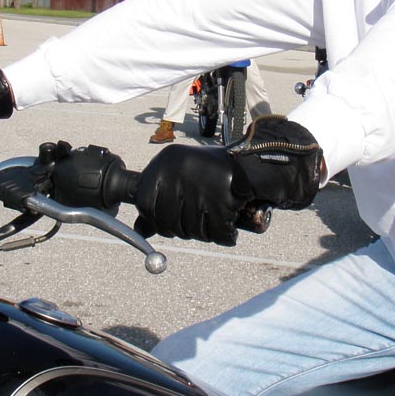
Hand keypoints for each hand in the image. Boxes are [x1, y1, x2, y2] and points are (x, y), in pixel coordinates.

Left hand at [135, 116, 322, 245]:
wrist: (255, 163)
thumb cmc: (215, 172)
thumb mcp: (182, 177)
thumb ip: (159, 200)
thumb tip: (139, 229)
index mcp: (167, 161)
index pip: (146, 204)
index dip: (157, 220)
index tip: (171, 220)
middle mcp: (180, 171)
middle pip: (167, 222)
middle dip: (182, 228)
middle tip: (198, 219)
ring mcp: (201, 186)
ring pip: (192, 230)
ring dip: (205, 231)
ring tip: (215, 215)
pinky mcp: (223, 201)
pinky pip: (217, 233)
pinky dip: (225, 234)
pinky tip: (229, 223)